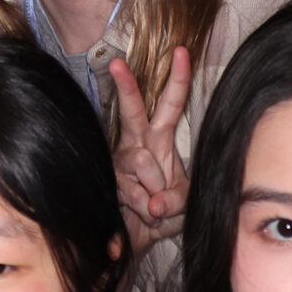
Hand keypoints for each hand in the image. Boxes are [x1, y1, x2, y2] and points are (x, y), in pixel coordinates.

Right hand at [110, 46, 191, 252]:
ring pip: (140, 161)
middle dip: (126, 86)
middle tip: (118, 65)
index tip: (182, 51)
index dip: (177, 79)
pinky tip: (136, 218)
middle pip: (133, 109)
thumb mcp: (183, 206)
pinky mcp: (107, 180)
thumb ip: (177, 199)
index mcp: (160, 139)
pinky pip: (131, 192)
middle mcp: (137, 143)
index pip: (170, 104)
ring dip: (155, 193)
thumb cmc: (163, 212)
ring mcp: (119, 161)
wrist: (137, 239)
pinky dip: (140, 210)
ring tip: (154, 209)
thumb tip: (154, 202)